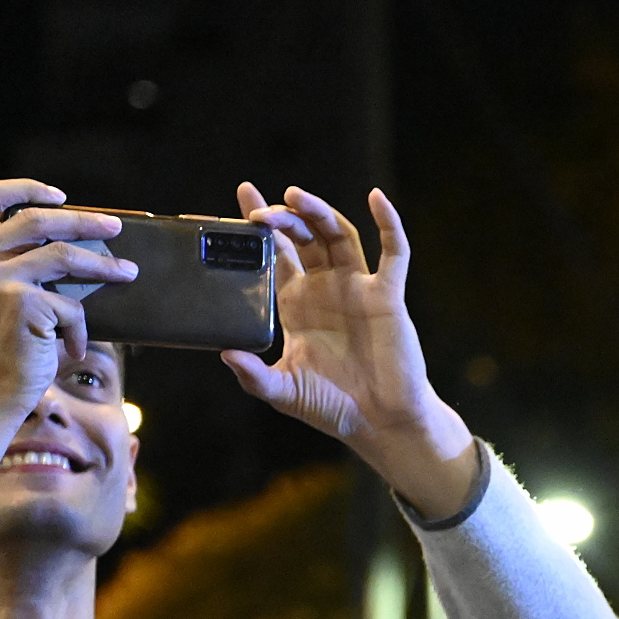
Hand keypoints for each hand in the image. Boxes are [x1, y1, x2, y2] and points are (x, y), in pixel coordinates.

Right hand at [0, 181, 135, 425]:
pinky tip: (75, 347)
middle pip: (36, 219)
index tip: (60, 196)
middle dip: (82, 221)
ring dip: (103, 265)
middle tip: (114, 227)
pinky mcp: (21, 303)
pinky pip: (70, 306)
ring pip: (63, 256)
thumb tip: (60, 245)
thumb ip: (0, 266)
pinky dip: (79, 328)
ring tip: (128, 272)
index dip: (26, 188)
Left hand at [223, 184, 472, 512]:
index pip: (276, 252)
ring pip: (338, 235)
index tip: (243, 195)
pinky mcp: (387, 296)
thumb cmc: (333, 407)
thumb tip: (225, 354)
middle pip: (304, 236)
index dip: (261, 224)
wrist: (381, 424)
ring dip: (318, 212)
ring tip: (295, 196)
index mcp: (297, 303)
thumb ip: (252, 375)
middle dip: (282, 217)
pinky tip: (377, 198)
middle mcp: (326, 289)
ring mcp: (358, 289)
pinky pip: (393, 254)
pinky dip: (390, 224)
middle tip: (260, 212)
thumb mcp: (282, 392)